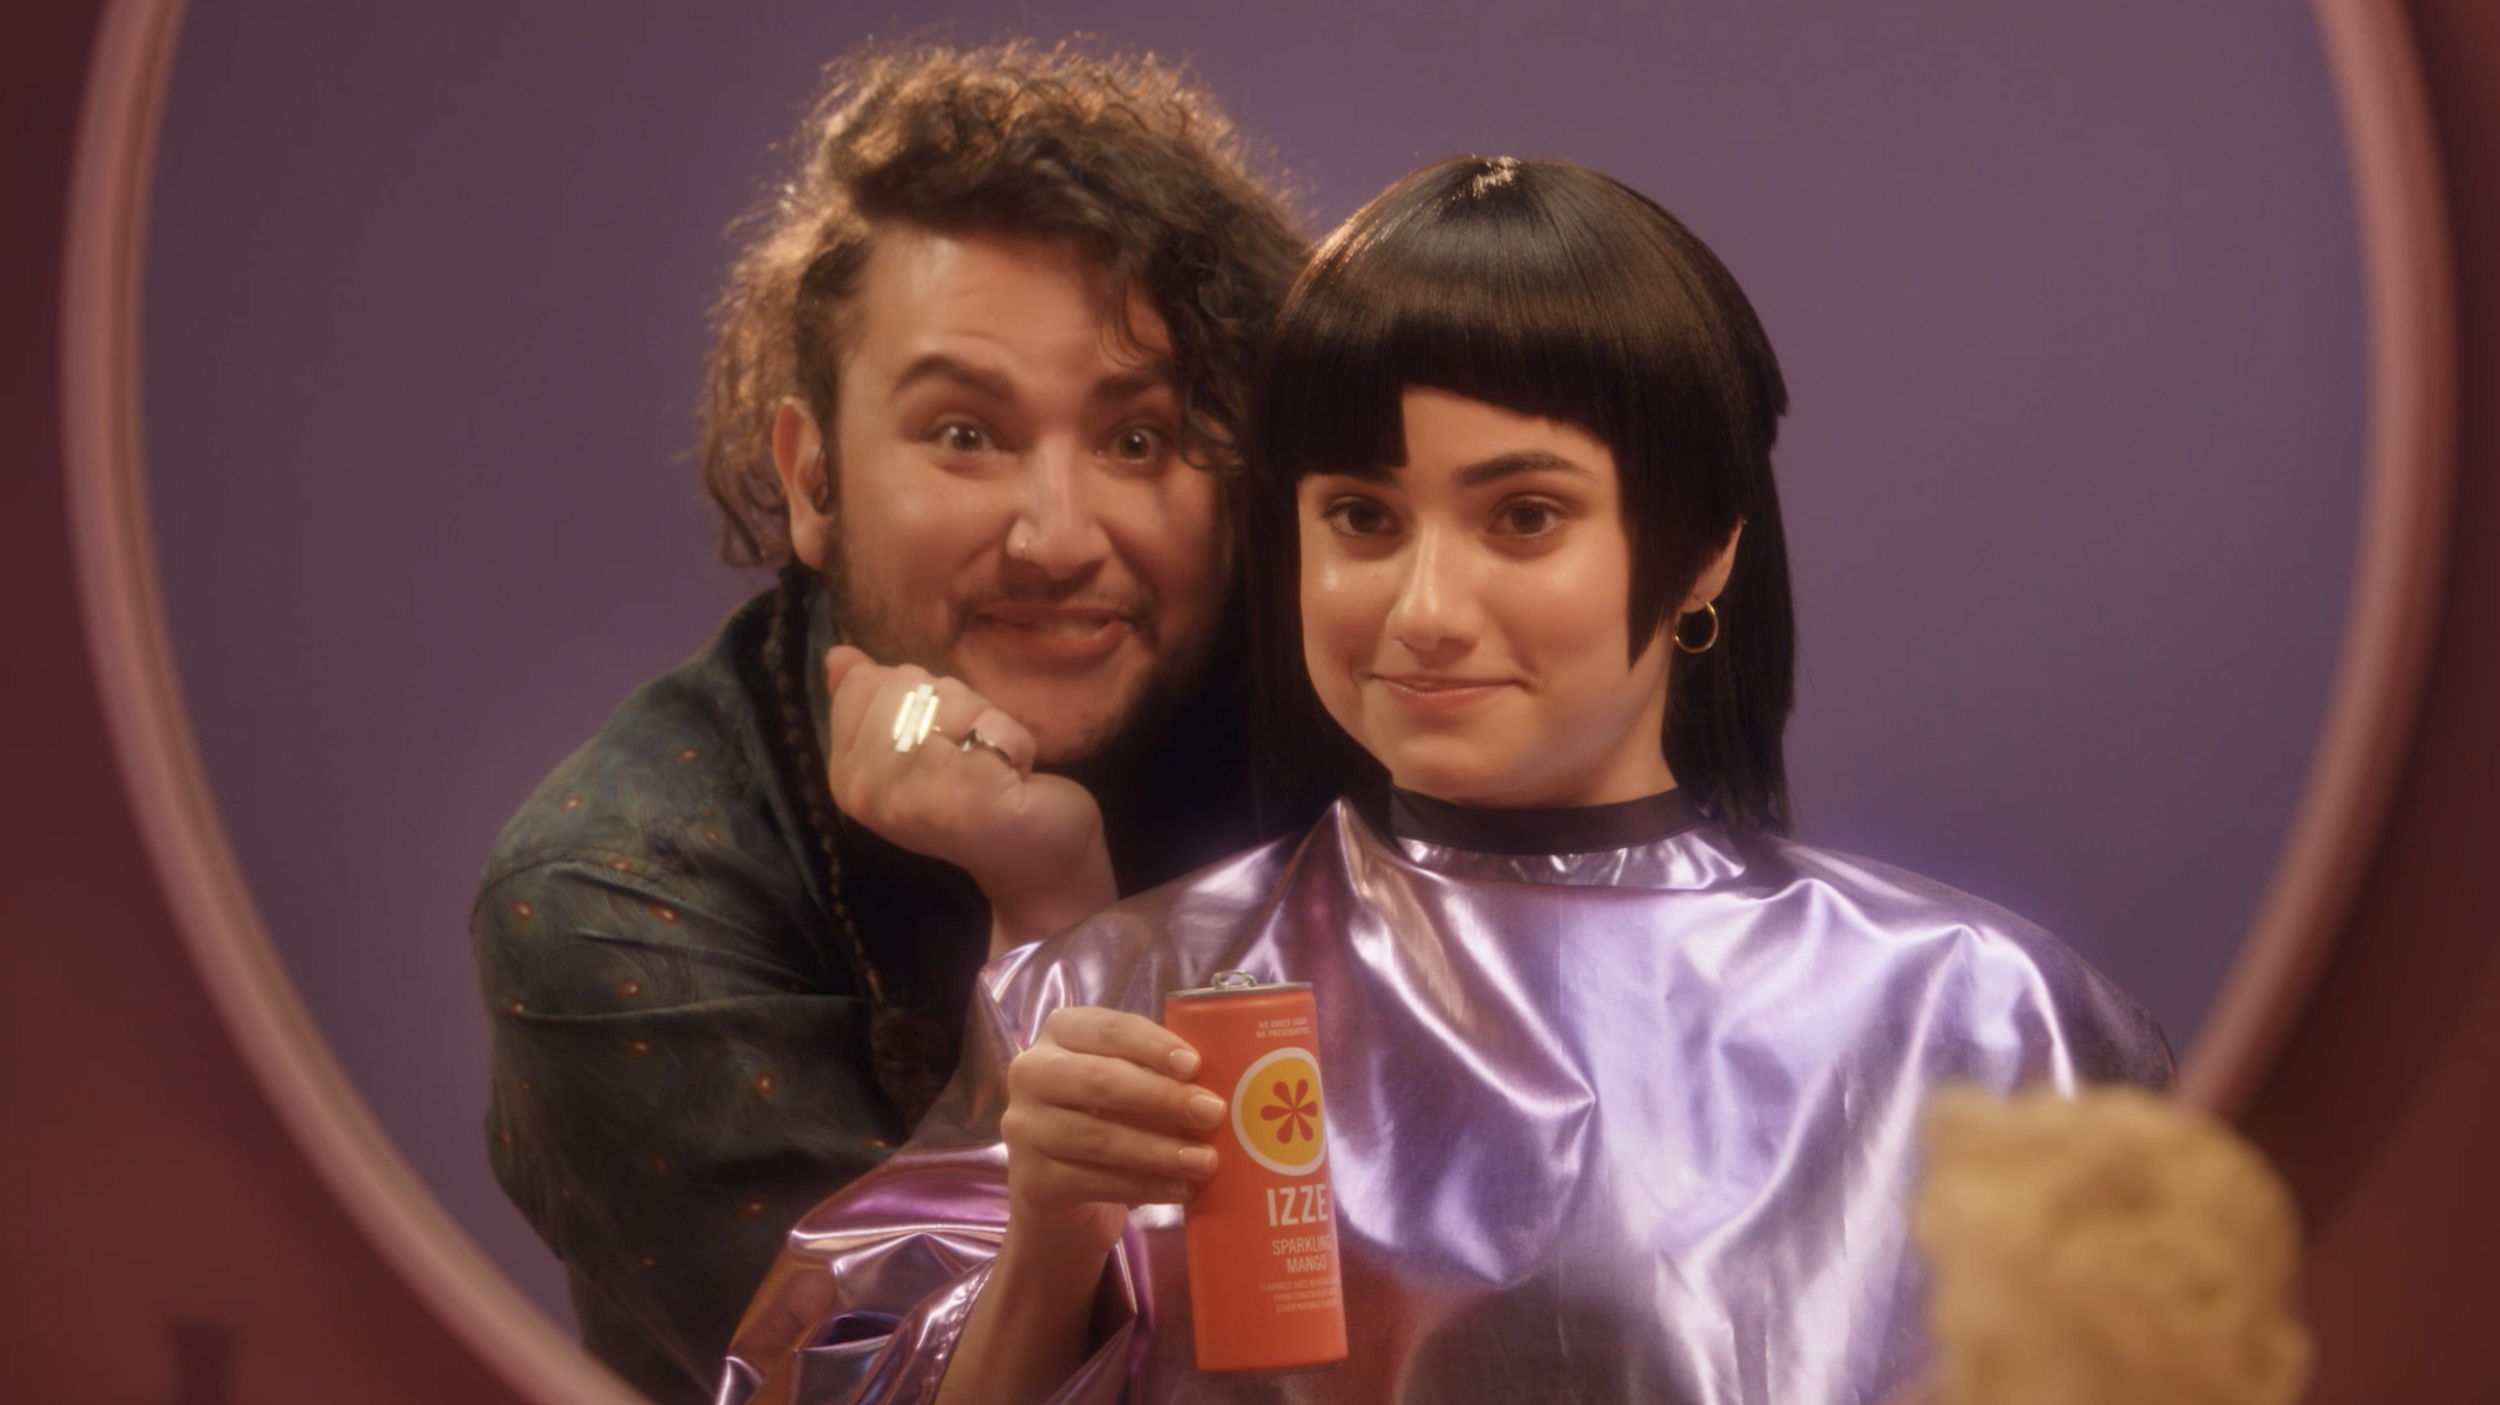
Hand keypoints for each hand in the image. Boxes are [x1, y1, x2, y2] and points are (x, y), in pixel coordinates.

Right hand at [821, 647, 1115, 951]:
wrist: (1034, 860)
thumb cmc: (977, 797)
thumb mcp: (915, 748)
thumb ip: (873, 703)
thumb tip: (838, 656)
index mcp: (846, 778)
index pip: (863, 685)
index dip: (915, 695)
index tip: (937, 741)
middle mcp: (868, 792)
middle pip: (905, 684)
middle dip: (953, 704)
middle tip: (968, 754)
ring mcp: (914, 797)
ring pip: (948, 697)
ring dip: (985, 722)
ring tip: (990, 766)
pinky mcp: (967, 797)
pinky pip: (994, 725)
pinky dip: (1017, 742)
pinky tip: (1014, 780)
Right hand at [999, 1006, 1225, 1266]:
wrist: (1060, 1195)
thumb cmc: (1107, 1120)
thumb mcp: (1129, 1087)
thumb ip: (1159, 1075)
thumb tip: (1215, 1086)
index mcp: (1060, 1035)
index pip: (1106, 1029)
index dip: (1151, 1045)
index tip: (1195, 1065)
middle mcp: (1031, 1074)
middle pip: (1099, 1080)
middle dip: (1162, 1097)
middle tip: (1213, 1113)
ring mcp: (1024, 1129)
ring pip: (1098, 1137)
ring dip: (1159, 1150)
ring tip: (1205, 1161)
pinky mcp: (1032, 1181)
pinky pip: (1094, 1182)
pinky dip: (1144, 1186)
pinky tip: (1181, 1189)